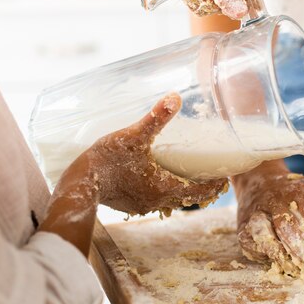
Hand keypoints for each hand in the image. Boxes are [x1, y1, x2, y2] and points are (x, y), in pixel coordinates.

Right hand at [85, 93, 227, 215]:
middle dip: (203, 190)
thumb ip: (155, 117)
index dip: (214, 187)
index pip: (200, 192)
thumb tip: (175, 97)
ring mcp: (142, 205)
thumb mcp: (133, 135)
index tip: (224, 179)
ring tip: (188, 180)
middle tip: (212, 178)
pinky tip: (156, 183)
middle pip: (189, 199)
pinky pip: (153, 202)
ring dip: (183, 193)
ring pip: (172, 202)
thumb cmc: (107, 160)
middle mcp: (158, 200)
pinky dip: (162, 194)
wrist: (78, 182)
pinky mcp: (129, 206)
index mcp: (165, 187)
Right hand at [234, 162, 303, 272]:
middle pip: (289, 229)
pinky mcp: (244, 228)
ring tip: (302, 270)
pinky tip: (283, 264)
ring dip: (287, 257)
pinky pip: (256, 246)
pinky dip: (269, 256)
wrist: (257, 181)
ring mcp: (257, 214)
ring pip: (269, 239)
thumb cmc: (291, 193)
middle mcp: (275, 201)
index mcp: (297, 191)